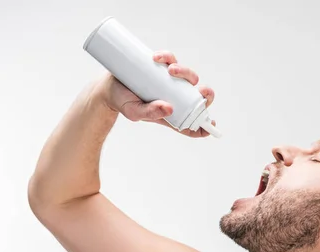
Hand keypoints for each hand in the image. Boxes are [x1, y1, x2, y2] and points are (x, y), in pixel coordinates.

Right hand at [96, 51, 215, 137]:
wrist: (107, 86)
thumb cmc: (123, 103)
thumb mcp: (134, 112)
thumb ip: (150, 113)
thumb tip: (169, 108)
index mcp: (172, 113)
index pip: (193, 122)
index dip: (205, 126)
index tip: (211, 126)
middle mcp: (174, 97)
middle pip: (197, 96)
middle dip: (206, 94)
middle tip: (201, 90)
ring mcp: (169, 81)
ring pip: (188, 76)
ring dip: (186, 72)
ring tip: (171, 70)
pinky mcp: (161, 66)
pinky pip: (171, 59)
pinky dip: (168, 57)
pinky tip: (159, 58)